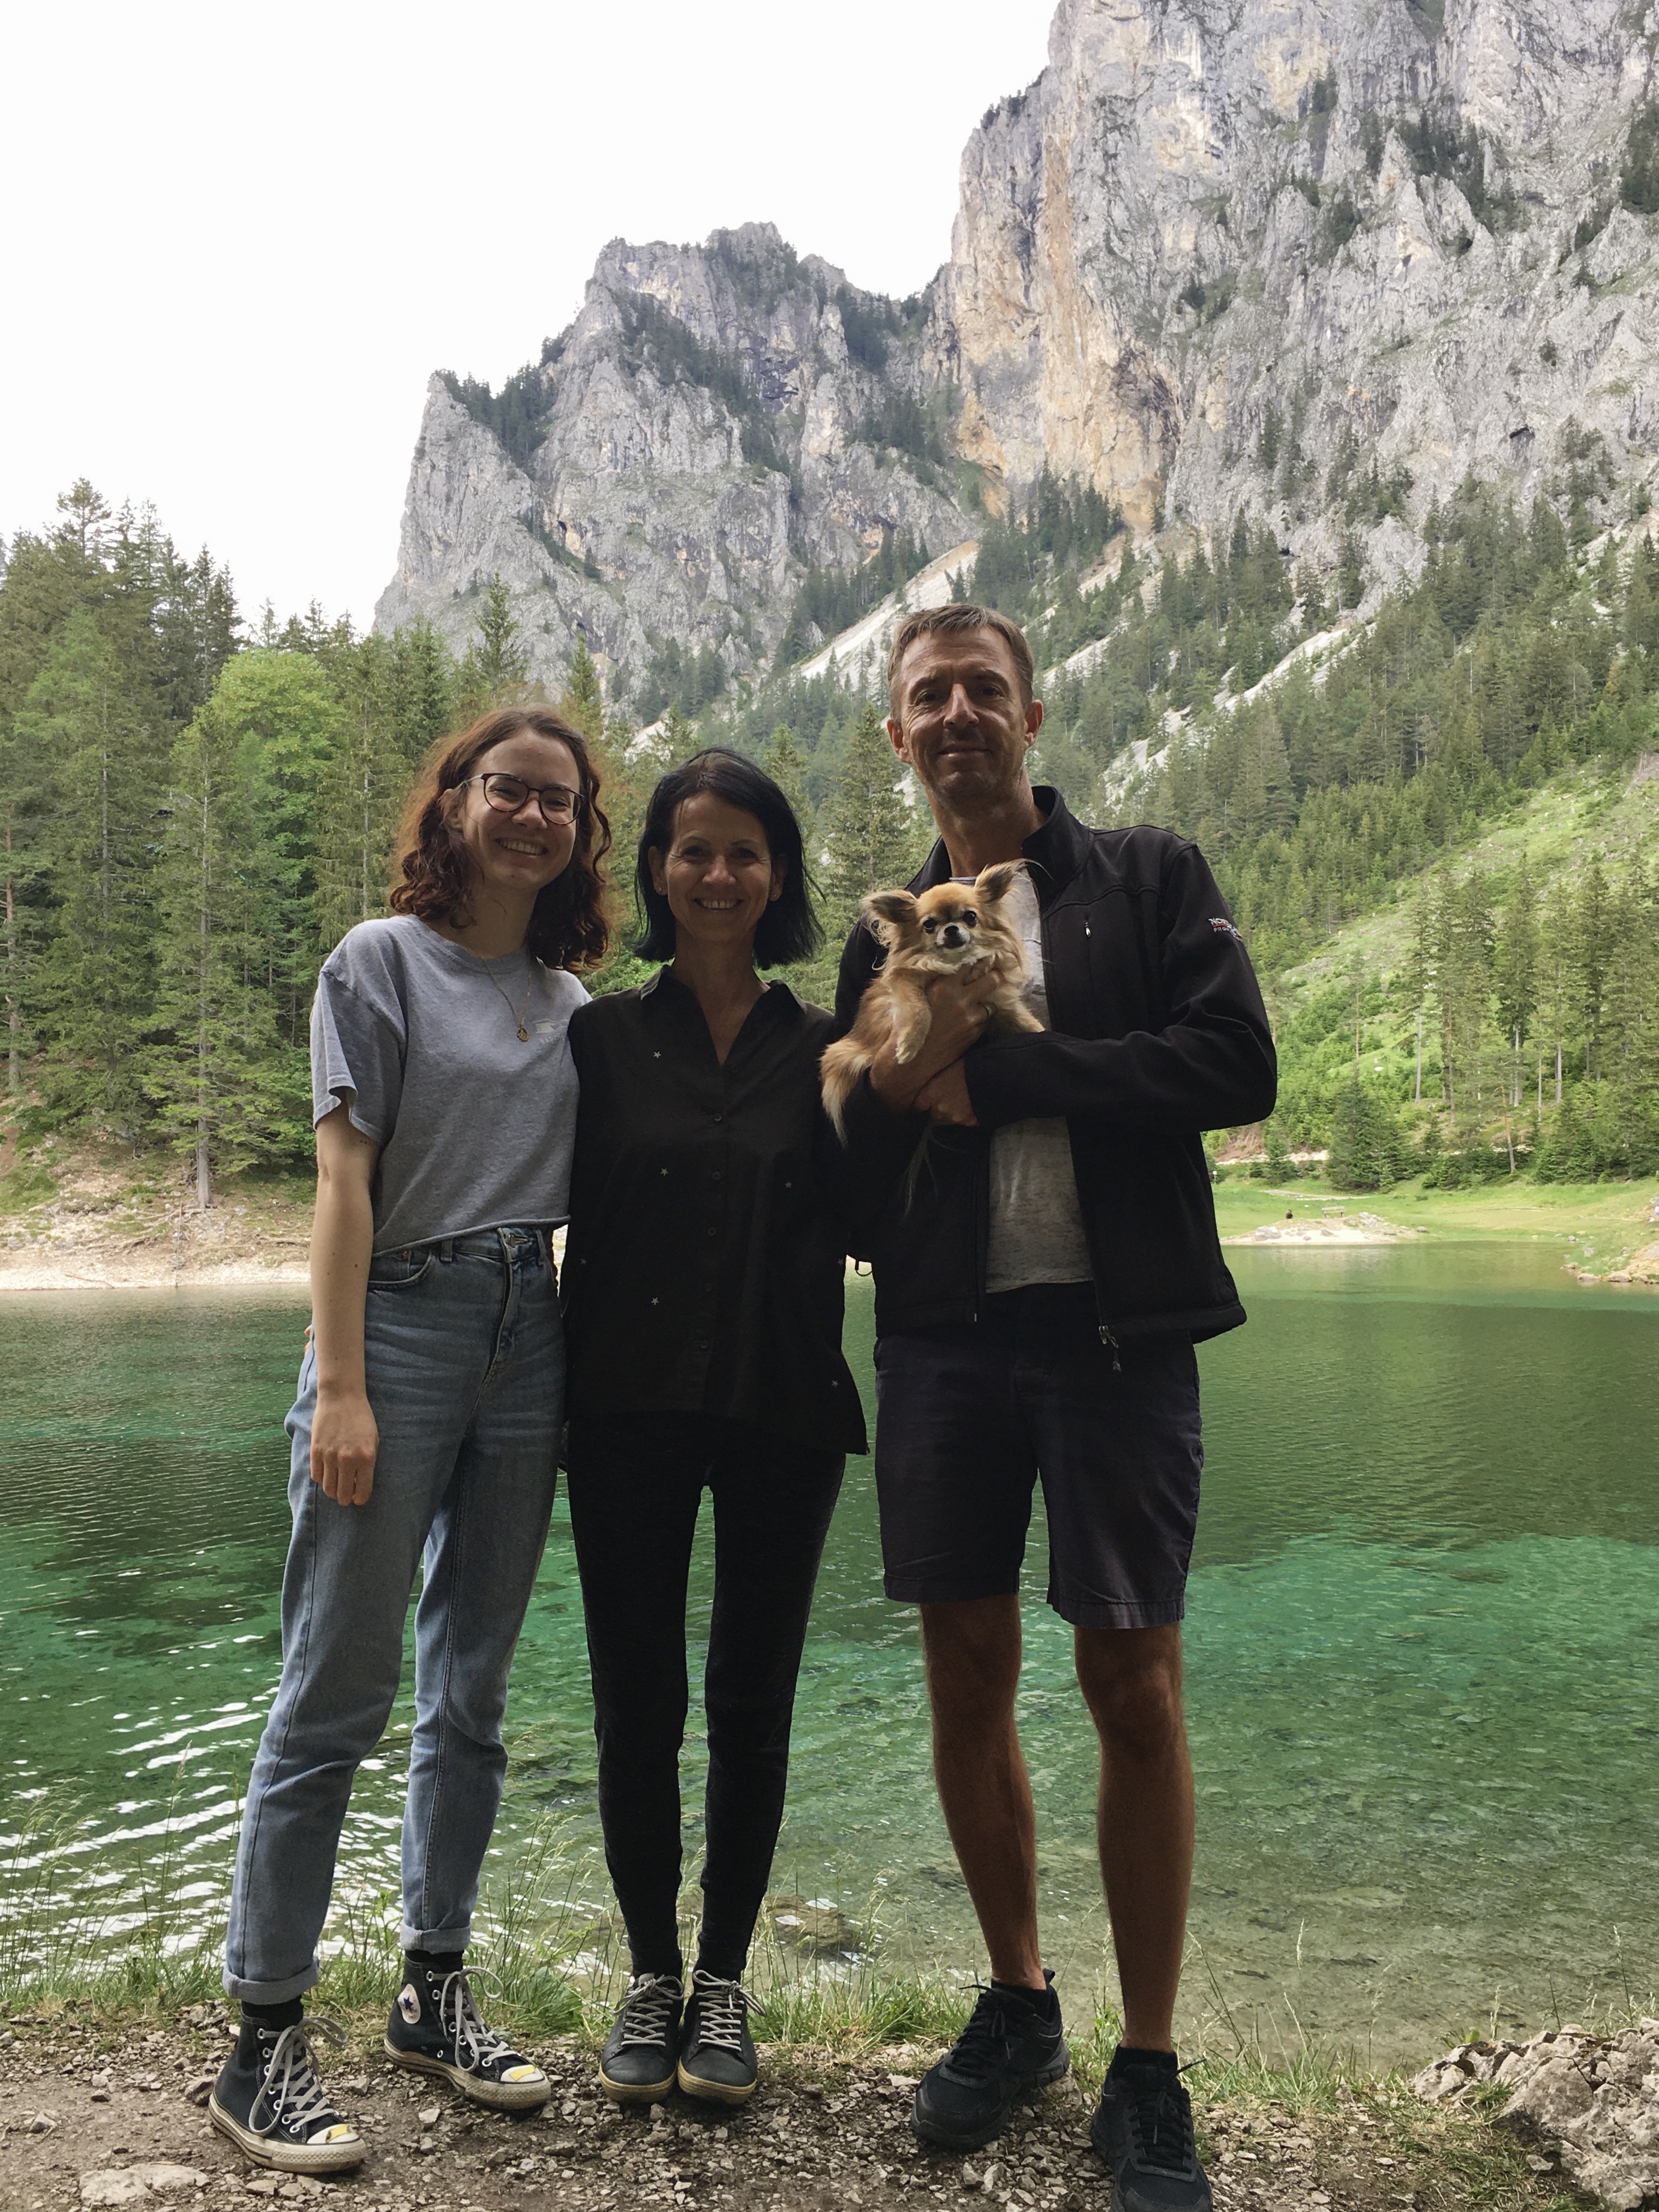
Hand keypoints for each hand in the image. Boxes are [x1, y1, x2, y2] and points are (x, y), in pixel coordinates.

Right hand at [311, 1384, 378, 1505]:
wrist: (341, 1397)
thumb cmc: (361, 1418)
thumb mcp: (373, 1440)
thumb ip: (368, 1463)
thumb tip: (360, 1484)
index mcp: (366, 1457)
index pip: (363, 1491)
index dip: (360, 1499)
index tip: (359, 1499)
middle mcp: (348, 1459)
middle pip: (343, 1494)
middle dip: (346, 1499)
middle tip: (346, 1497)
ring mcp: (330, 1456)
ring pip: (328, 1488)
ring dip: (333, 1492)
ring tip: (336, 1488)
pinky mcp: (315, 1451)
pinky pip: (316, 1476)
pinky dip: (321, 1479)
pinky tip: (327, 1474)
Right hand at [869, 972, 994, 1111]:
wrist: (913, 1059)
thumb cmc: (907, 1026)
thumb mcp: (916, 997)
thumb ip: (934, 982)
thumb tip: (946, 970)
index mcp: (944, 986)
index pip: (969, 964)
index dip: (975, 961)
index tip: (977, 960)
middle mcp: (961, 999)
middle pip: (992, 979)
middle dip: (994, 976)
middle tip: (992, 976)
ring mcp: (971, 1018)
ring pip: (991, 1004)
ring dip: (985, 1003)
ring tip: (976, 1005)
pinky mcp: (975, 1034)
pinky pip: (985, 1021)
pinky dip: (980, 1020)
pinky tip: (969, 1021)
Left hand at [915, 1061, 978, 1125]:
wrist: (992, 1078)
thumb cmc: (968, 1067)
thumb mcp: (946, 1070)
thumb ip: (936, 1083)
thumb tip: (934, 1087)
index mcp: (931, 1093)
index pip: (918, 1105)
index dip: (923, 1103)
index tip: (926, 1101)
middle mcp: (939, 1108)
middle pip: (934, 1113)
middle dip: (939, 1107)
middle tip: (950, 1097)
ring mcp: (954, 1118)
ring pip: (948, 1119)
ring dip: (952, 1113)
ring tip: (963, 1101)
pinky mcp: (968, 1123)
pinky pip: (964, 1121)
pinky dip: (966, 1115)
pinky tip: (973, 1105)